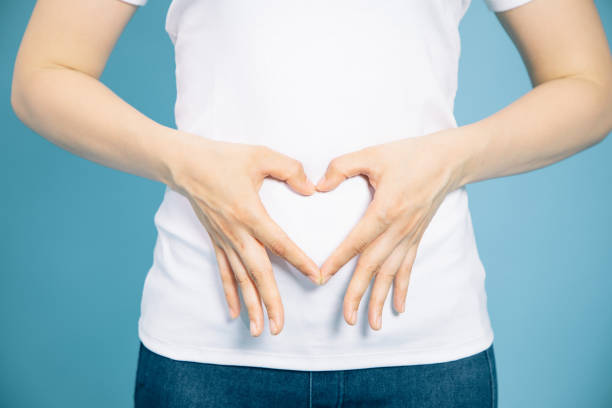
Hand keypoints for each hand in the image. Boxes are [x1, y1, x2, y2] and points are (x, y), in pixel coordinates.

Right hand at [167, 131, 321, 336]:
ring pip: (240, 279)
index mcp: (250, 213)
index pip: (279, 243)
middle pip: (257, 273)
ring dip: (250, 305)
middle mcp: (236, 233)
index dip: (299, 261)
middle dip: (270, 301)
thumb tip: (310, 188)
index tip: (316, 277)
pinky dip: (230, 292)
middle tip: (279, 327)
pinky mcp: (216, 240)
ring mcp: (224, 240)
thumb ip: (290, 169)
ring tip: (260, 330)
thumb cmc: (223, 158)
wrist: (184, 164)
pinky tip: (235, 312)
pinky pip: (224, 272)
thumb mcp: (260, 155)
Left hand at [315, 130, 464, 330]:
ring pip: (392, 273)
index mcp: (385, 209)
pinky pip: (408, 267)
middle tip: (347, 318)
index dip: (338, 260)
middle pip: (374, 266)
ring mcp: (410, 236)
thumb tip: (318, 185)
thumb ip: (342, 167)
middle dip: (359, 293)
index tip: (322, 277)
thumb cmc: (408, 155)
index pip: (357, 240)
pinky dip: (403, 288)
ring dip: (380, 299)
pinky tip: (399, 308)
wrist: (448, 160)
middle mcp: (399, 229)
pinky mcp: (417, 237)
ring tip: (371, 323)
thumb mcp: (372, 154)